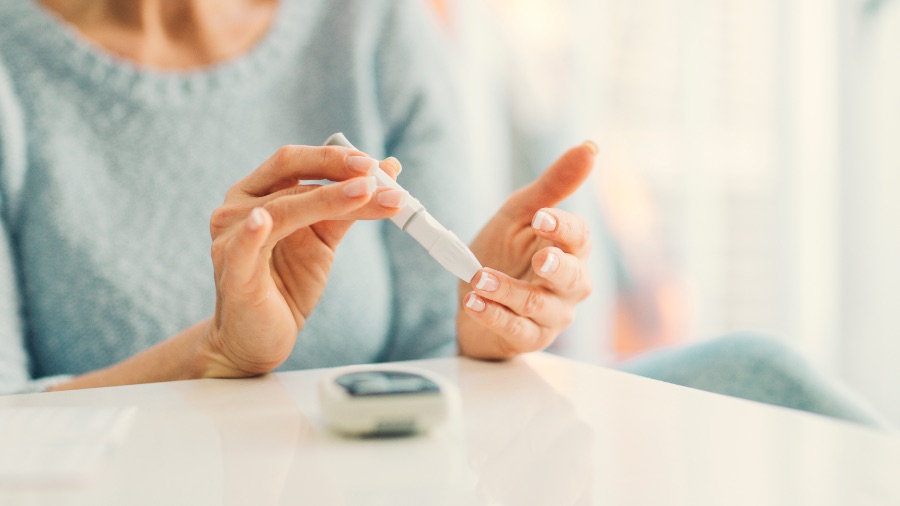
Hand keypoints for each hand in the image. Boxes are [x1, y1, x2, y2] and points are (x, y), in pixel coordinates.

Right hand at [202, 145, 404, 376]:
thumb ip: (349, 207)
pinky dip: (252, 232)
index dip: (333, 157)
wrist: (258, 339)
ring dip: (328, 200)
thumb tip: (389, 172)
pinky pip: (243, 247)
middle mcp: (237, 208)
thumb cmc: (286, 284)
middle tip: (373, 174)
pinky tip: (263, 220)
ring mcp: (230, 238)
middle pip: (289, 176)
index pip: (294, 161)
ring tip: (366, 194)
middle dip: (334, 170)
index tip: (373, 164)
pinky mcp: (232, 272)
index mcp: (257, 193)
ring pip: (282, 209)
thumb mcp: (323, 240)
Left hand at [457, 143, 595, 358]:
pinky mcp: (527, 337)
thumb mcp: (521, 213)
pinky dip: (493, 315)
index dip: (563, 228)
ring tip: (480, 278)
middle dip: (557, 268)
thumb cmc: (505, 253)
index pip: (579, 238)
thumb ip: (553, 185)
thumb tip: (590, 147)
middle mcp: (569, 285)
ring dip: (510, 291)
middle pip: (575, 278)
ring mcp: (551, 315)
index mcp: (571, 250)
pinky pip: (515, 328)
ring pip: (540, 306)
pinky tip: (474, 302)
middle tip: (540, 259)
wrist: (475, 297)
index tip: (541, 217)